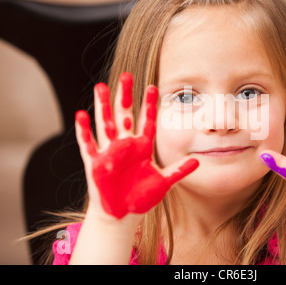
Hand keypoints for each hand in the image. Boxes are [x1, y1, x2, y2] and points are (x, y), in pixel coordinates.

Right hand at [75, 72, 198, 218]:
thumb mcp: (163, 183)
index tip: (153, 86)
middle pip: (125, 115)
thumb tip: (198, 161)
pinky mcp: (95, 164)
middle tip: (126, 75)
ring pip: (105, 124)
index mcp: (142, 148)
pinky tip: (81, 115)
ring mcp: (109, 153)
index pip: (147, 121)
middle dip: (125, 96)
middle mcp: (126, 146)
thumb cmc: (142, 198)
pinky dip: (84, 131)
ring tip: (101, 87)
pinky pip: (89, 144)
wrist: (123, 214)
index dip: (149, 104)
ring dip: (103, 106)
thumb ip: (179, 171)